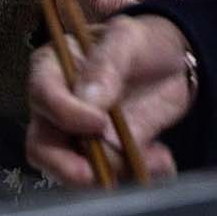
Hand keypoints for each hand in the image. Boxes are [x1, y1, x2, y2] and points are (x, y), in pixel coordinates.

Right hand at [25, 14, 191, 184]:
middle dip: (68, 169)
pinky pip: (113, 176)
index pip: (42, 96)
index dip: (65, 114)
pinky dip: (138, 173)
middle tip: (99, 177)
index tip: (99, 122)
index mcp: (53, 69)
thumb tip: (87, 99)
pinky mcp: (105, 156)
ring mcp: (78, 138)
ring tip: (157, 158)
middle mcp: (56, 110)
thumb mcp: (127, 39)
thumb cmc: (142, 42)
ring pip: (76, 171)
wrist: (174, 64)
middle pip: (42, 147)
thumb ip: (107, 64)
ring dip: (117, 171)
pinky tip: (162, 160)